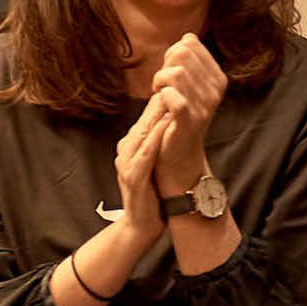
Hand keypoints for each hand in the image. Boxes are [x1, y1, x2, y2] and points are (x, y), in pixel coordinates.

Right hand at [115, 94, 170, 239]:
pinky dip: (155, 139)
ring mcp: (127, 162)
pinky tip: (167, 126)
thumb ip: (161, 139)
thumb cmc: (154, 191)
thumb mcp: (156, 160)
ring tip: (173, 97)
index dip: (164, 97)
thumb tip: (175, 116)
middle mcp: (126, 148)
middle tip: (177, 80)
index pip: (149, 114)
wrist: (142, 225)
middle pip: (145, 119)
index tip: (180, 80)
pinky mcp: (133, 177)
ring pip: (143, 132)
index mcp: (132, 143)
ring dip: (158, 114)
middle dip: (161, 99)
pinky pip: (145, 154)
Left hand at [151, 33, 227, 194]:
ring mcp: (204, 105)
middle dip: (165, 65)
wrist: (180, 155)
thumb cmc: (179, 117)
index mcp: (217, 77)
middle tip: (161, 84)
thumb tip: (188, 37)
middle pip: (181, 53)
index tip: (170, 74)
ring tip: (159, 93)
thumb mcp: (189, 86)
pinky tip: (160, 101)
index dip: (172, 54)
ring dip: (159, 80)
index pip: (189, 44)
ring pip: (175, 72)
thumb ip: (189, 61)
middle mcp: (215, 90)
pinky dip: (161, 95)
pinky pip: (172, 95)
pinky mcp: (189, 120)